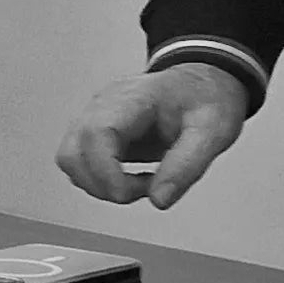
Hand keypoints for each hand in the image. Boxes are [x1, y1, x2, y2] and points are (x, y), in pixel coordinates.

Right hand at [55, 63, 253, 212]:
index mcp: (134, 98)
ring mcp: (95, 116)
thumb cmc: (206, 99)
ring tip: (138, 184)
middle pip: (73, 152)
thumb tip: (160, 199)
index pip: (96, 133)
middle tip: (143, 188)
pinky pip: (80, 162)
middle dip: (104, 185)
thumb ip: (187, 167)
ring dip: (99, 185)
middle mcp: (105, 104)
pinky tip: (130, 179)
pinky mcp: (95, 131)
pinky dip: (101, 180)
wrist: (202, 84)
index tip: (134, 191)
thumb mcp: (214, 132)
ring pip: (70, 160)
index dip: (106, 172)